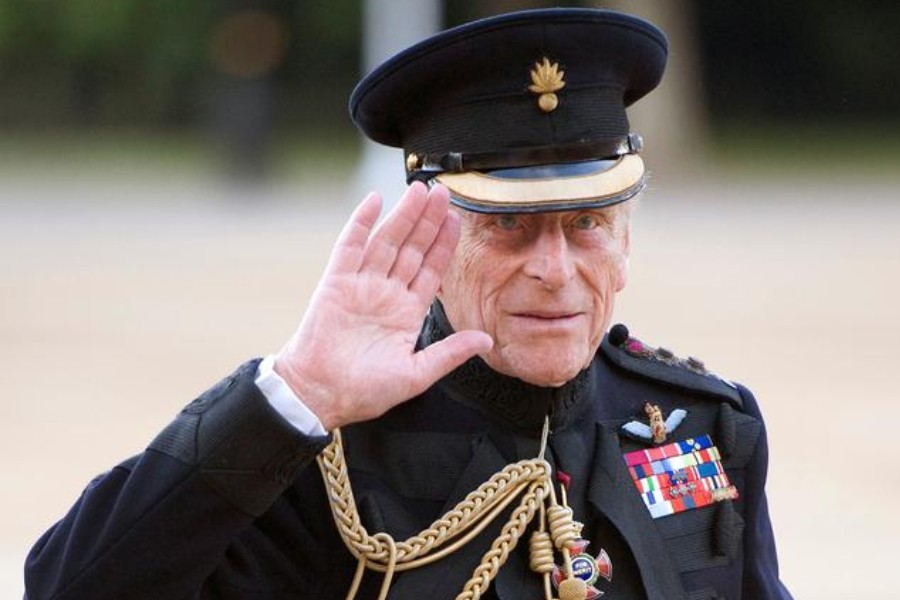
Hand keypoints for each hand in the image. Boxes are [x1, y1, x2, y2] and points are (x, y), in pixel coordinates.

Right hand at [274, 182, 492, 429]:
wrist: (320, 395)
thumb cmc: (364, 391)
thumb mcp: (417, 374)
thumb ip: (450, 353)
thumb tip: (486, 340)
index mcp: (406, 313)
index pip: (431, 270)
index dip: (444, 245)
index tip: (458, 220)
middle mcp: (386, 293)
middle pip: (412, 248)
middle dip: (429, 221)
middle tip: (443, 193)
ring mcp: (361, 284)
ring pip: (387, 241)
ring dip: (403, 215)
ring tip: (420, 191)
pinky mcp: (336, 282)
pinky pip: (350, 245)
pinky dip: (361, 222)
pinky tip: (374, 201)